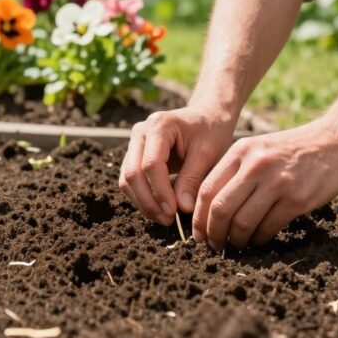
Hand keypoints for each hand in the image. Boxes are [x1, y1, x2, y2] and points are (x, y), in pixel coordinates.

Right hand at [119, 106, 236, 225]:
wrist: (207, 117)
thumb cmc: (211, 131)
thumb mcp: (208, 153)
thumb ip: (192, 179)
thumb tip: (182, 209)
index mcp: (159, 126)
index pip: (151, 164)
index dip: (160, 191)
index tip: (173, 212)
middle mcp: (141, 132)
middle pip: (132, 173)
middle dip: (148, 201)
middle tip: (168, 220)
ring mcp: (135, 143)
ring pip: (126, 180)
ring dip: (143, 203)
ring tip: (165, 218)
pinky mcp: (135, 156)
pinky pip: (130, 181)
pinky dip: (142, 198)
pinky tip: (159, 209)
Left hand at [192, 119, 337, 248]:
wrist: (335, 141)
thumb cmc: (292, 150)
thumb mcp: (258, 149)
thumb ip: (235, 171)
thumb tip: (209, 207)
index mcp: (240, 152)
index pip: (207, 190)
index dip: (198, 218)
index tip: (198, 234)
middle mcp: (255, 165)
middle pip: (220, 209)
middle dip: (213, 234)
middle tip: (214, 246)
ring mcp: (276, 182)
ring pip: (242, 222)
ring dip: (236, 240)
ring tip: (237, 245)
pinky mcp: (296, 198)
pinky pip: (268, 227)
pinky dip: (259, 239)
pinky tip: (259, 240)